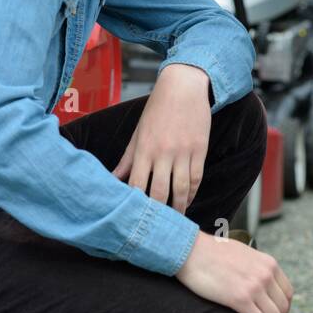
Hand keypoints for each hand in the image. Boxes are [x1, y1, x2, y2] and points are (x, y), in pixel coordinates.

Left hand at [113, 64, 209, 213]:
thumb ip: (127, 158)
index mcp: (144, 148)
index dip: (135, 203)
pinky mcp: (199, 150)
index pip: (137, 184)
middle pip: (160, 192)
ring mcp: (184, 152)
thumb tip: (113, 178)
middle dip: (158, 211)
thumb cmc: (158, 108)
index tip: (134, 216)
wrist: (184, 86)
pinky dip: (192, 193)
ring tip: (175, 219)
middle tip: (155, 225)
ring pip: (181, 189)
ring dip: (178, 207)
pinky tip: (187, 200)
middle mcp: (164, 152)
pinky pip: (196, 178)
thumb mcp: (138, 132)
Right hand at [175, 232, 292, 312]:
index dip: (284, 308)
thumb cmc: (211, 252)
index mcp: (269, 264)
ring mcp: (255, 287)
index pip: (287, 292)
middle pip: (283, 307)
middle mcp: (266, 275)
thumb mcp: (244, 254)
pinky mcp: (241, 299)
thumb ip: (255, 267)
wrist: (192, 250)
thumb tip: (257, 280)